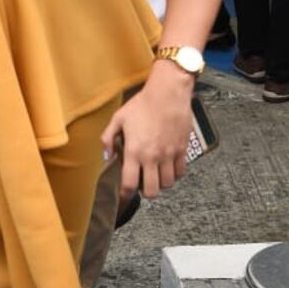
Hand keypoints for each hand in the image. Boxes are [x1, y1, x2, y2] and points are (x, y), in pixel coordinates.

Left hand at [101, 65, 190, 199]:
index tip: (124, 194)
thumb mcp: (118, 118)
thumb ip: (108, 139)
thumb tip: (106, 156)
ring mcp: (169, 155)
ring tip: (155, 175)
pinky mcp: (182, 150)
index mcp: (134, 151)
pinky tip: (168, 167)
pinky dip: (175, 174)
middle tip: (142, 185)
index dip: (125, 194)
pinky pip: (180, 172)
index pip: (129, 184)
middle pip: (151, 191)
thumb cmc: (142, 104)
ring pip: (167, 184)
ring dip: (161, 183)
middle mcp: (152, 157)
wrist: (168, 93)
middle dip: (145, 192)